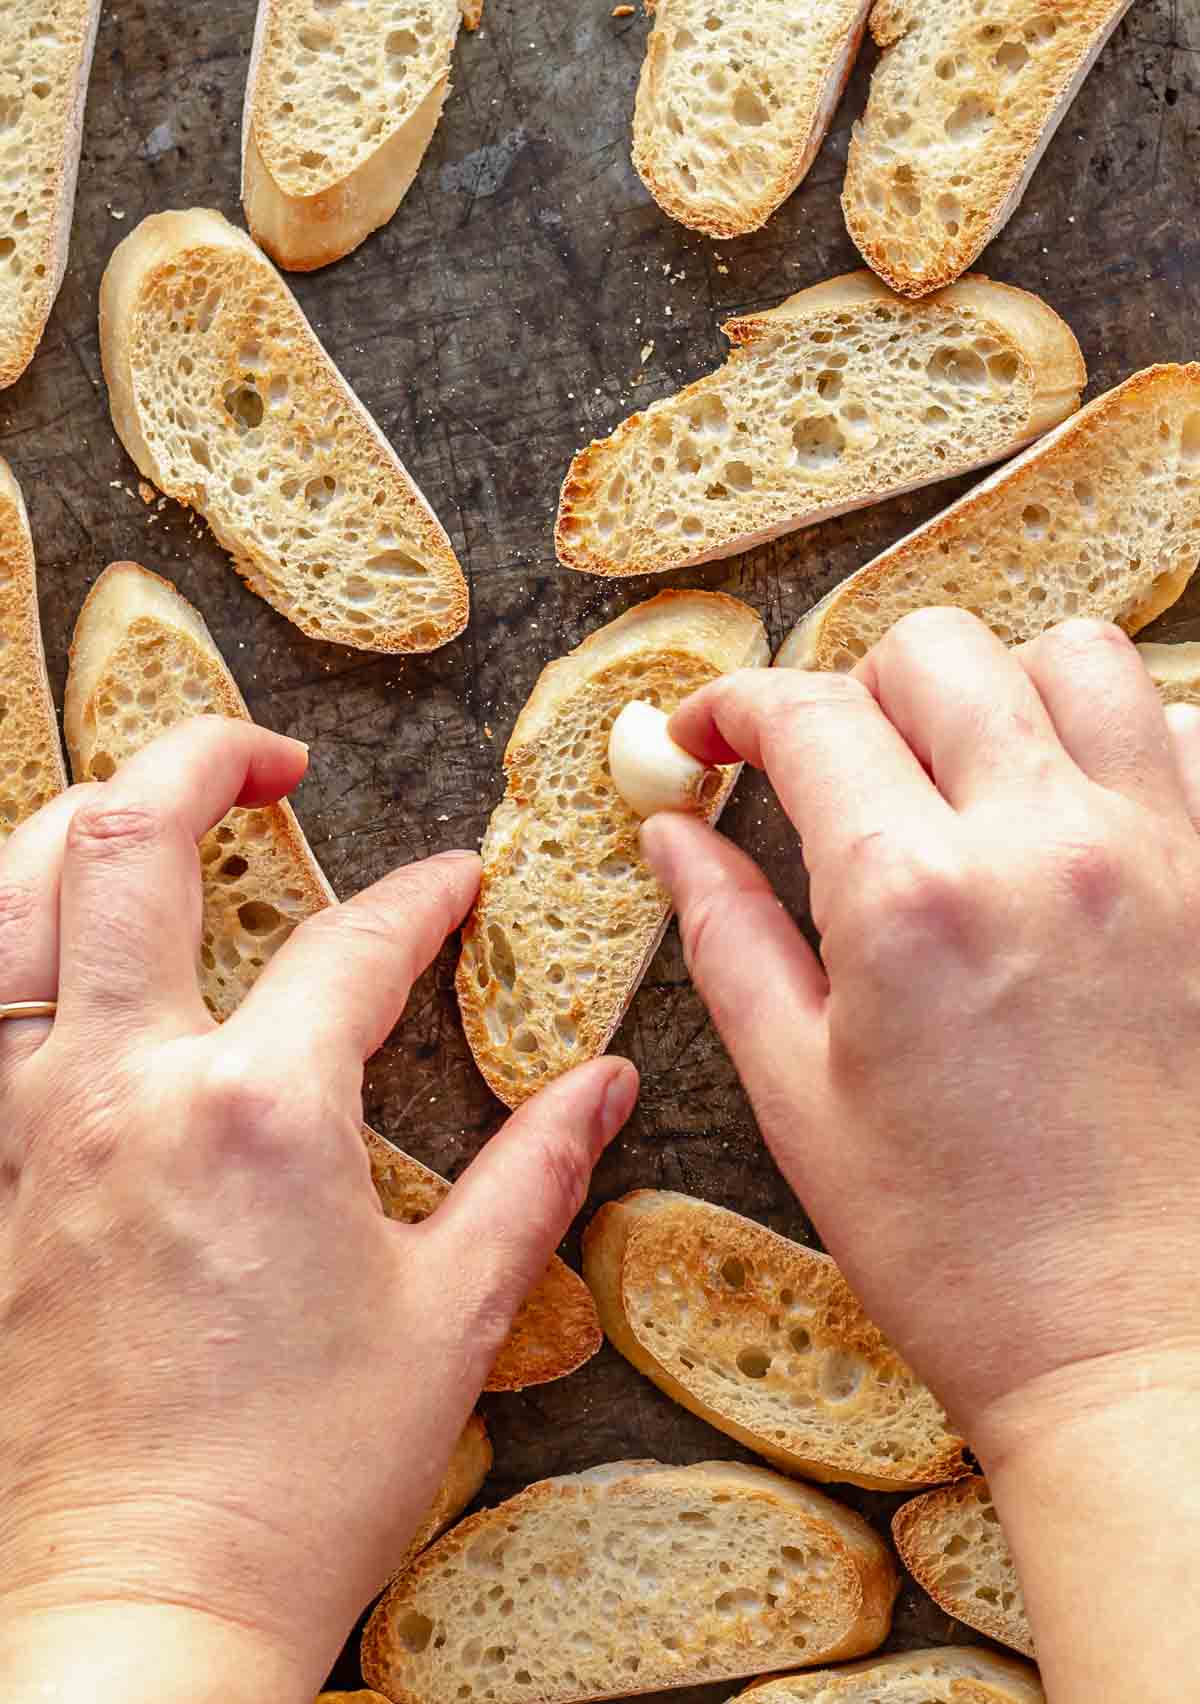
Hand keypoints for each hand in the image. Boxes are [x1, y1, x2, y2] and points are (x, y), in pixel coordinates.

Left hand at [0, 719, 637, 1703]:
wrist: (132, 1611)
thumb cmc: (295, 1481)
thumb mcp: (450, 1320)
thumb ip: (531, 1174)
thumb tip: (601, 1085)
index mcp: (262, 1112)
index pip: (357, 941)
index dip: (423, 897)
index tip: (456, 887)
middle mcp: (126, 1085)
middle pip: (129, 839)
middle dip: (207, 757)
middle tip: (272, 756)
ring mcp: (29, 1124)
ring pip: (13, 896)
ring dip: (79, 818)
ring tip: (147, 808)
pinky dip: (11, 936)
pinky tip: (55, 943)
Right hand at [644, 612, 1199, 1698]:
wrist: (1148, 1354)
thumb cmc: (964, 1253)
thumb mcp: (802, 1098)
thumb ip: (729, 937)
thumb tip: (673, 832)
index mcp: (909, 897)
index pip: (805, 714)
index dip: (734, 707)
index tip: (709, 739)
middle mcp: (1046, 842)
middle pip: (933, 652)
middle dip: (855, 689)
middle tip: (832, 772)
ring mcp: (1164, 852)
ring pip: (1076, 657)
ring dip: (998, 690)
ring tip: (965, 773)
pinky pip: (1185, 734)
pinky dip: (1119, 741)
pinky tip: (1075, 821)